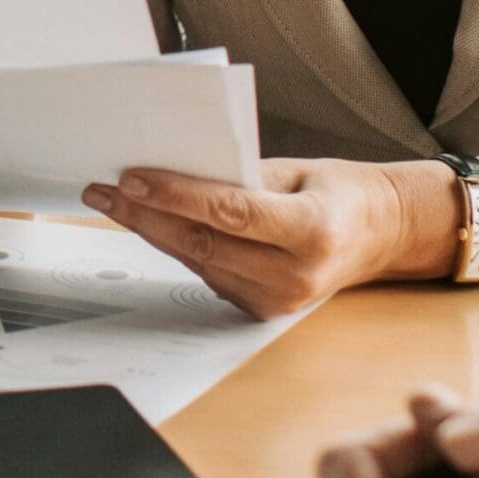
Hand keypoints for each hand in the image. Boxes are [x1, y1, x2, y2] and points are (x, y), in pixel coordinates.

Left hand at [79, 158, 443, 316]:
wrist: (376, 235)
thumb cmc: (337, 193)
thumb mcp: (297, 170)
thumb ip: (241, 173)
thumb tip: (175, 167)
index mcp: (313, 232)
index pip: (231, 212)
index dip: (176, 195)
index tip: (132, 177)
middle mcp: (296, 275)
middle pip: (203, 244)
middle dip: (144, 215)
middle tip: (102, 191)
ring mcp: (278, 300)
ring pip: (197, 262)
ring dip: (150, 231)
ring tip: (112, 202)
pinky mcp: (261, 310)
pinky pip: (207, 274)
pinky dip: (175, 247)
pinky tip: (148, 223)